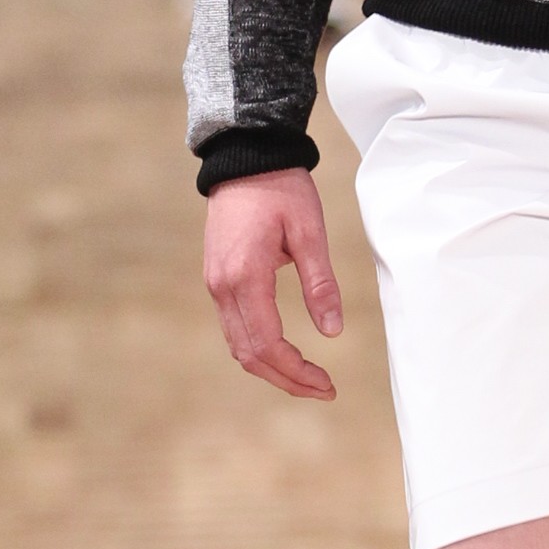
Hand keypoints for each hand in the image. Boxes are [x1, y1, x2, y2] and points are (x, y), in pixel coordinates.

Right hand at [202, 167, 342, 397]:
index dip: (297, 372)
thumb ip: (320, 284)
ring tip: (308, 377)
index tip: (326, 383)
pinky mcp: (217, 279)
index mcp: (246, 277)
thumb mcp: (310, 233)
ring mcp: (215, 284)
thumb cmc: (281, 190)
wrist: (245, 159)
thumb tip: (333, 332)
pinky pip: (234, 327)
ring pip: (238, 345)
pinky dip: (258, 348)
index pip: (268, 345)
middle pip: (249, 355)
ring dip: (271, 368)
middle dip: (286, 379)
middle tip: (323, 389)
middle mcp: (223, 287)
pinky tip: (284, 352)